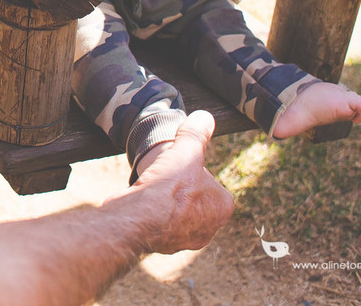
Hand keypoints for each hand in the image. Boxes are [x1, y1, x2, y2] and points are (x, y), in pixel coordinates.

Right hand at [130, 111, 234, 254]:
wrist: (138, 219)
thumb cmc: (169, 187)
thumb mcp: (185, 151)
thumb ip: (196, 133)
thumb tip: (205, 117)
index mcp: (223, 207)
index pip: (210, 180)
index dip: (192, 169)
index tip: (178, 165)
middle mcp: (209, 228)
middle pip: (194, 196)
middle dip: (179, 186)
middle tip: (164, 176)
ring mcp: (186, 239)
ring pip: (177, 209)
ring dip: (165, 199)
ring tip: (152, 188)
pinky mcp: (164, 244)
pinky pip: (161, 221)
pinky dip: (153, 211)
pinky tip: (143, 202)